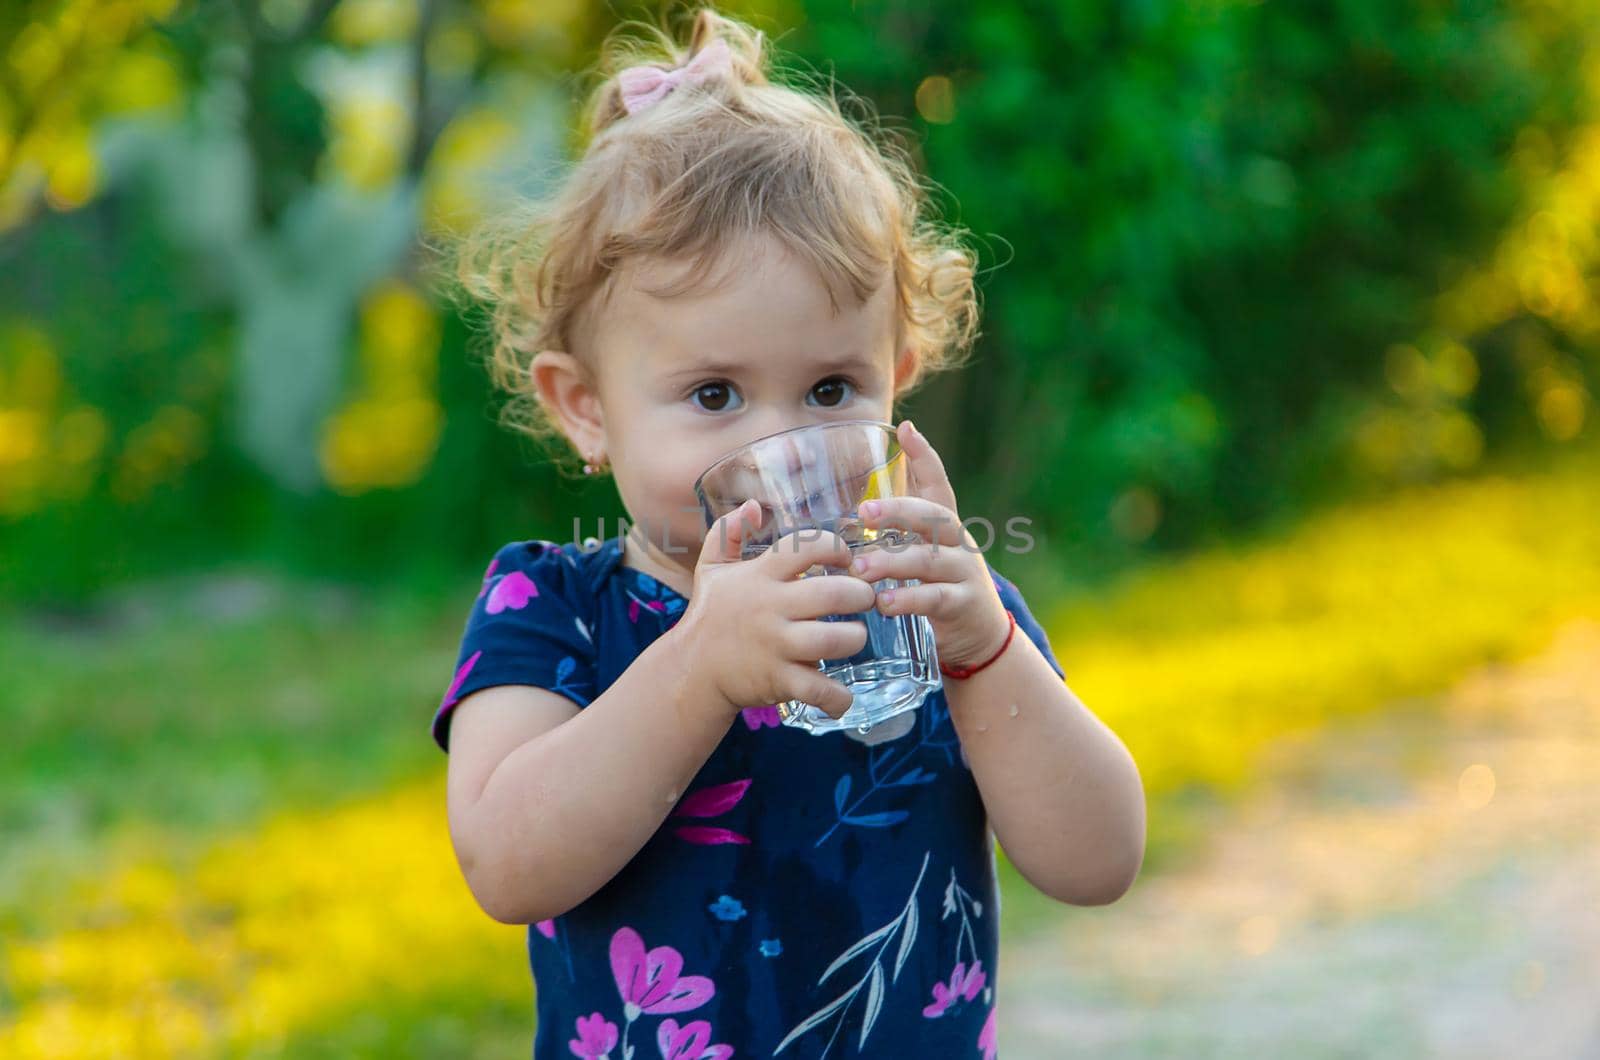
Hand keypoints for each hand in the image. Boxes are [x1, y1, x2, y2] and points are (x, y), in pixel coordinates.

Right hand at [672, 499, 879, 719]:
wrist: (691, 671)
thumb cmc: (710, 615)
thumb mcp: (712, 569)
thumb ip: (727, 533)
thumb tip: (753, 507)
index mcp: (760, 576)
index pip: (806, 547)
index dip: (835, 547)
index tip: (846, 558)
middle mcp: (770, 608)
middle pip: (832, 594)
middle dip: (861, 594)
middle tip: (865, 598)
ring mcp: (775, 646)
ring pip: (833, 640)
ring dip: (855, 638)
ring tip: (855, 636)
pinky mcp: (778, 681)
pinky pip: (818, 690)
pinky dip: (837, 698)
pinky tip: (842, 695)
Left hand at [848, 420, 1011, 670]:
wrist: (981, 637)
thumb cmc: (937, 590)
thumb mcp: (920, 558)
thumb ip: (891, 540)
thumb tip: (842, 521)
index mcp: (945, 526)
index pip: (937, 484)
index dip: (924, 456)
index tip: (906, 430)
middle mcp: (958, 542)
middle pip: (932, 516)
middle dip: (898, 510)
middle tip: (864, 512)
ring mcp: (964, 572)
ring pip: (928, 559)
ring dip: (892, 562)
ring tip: (860, 569)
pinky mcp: (964, 604)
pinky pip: (934, 598)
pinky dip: (908, 599)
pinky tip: (884, 603)